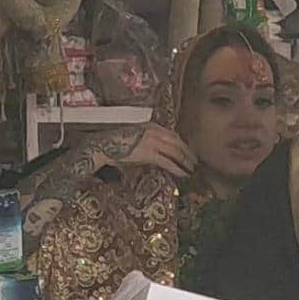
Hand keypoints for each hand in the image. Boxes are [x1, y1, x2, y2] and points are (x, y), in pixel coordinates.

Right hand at [75, 124, 197, 177]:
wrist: (104, 144)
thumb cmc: (115, 141)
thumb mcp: (135, 135)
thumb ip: (147, 138)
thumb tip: (157, 149)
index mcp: (151, 126)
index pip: (172, 134)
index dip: (182, 143)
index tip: (187, 150)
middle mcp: (154, 132)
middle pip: (177, 142)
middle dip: (187, 152)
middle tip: (194, 161)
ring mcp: (152, 142)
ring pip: (175, 152)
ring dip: (185, 161)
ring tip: (191, 168)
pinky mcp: (149, 154)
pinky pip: (168, 162)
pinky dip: (177, 168)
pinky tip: (183, 174)